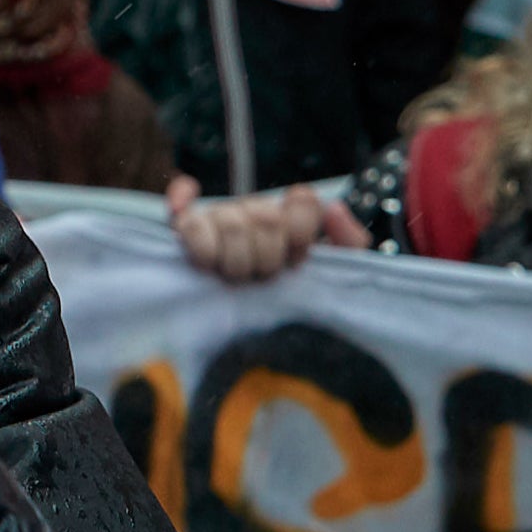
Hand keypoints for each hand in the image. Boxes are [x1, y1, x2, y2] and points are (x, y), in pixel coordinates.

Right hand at [172, 180, 365, 281]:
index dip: (301, 233)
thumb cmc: (299, 299)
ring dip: (231, 258)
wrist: (266, 331)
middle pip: (262, 215)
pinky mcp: (188, 227)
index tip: (297, 261)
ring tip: (231, 278)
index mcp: (292, 219)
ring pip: (225, 219)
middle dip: (265, 256)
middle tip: (262, 279)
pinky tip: (181, 211)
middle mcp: (256, 212)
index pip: (301, 201)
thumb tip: (333, 208)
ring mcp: (221, 217)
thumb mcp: (336, 276)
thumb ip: (350, 243)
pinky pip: (183, 203)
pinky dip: (181, 202)